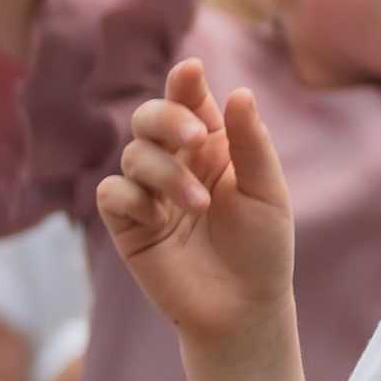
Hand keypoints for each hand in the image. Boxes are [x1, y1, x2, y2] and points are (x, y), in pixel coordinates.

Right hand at [96, 58, 294, 355]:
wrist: (245, 309)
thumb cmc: (262, 249)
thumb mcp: (267, 192)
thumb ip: (250, 143)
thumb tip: (239, 92)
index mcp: (211, 148)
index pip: (190, 103)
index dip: (185, 84)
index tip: (191, 71)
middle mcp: (176, 164)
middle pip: (149, 118)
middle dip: (167, 118)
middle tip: (195, 138)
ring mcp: (149, 193)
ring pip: (134, 154)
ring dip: (166, 173)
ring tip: (199, 206)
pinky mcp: (129, 226)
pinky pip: (113, 193)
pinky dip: (132, 197)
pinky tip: (160, 219)